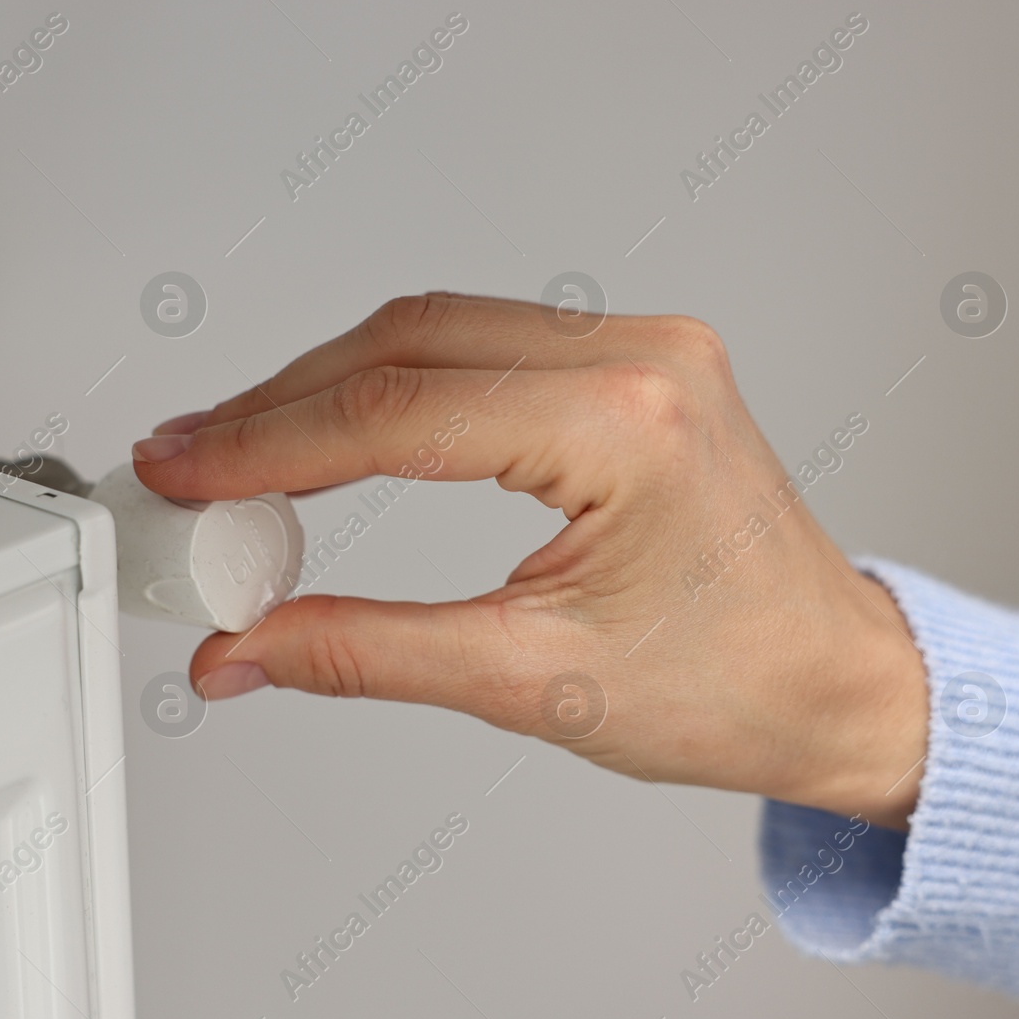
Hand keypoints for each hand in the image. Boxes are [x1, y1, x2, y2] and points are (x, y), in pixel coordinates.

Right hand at [131, 294, 928, 828]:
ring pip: (434, 330)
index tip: (184, 473)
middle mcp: (637, 359)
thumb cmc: (732, 689)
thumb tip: (246, 645)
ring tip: (241, 450)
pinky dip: (392, 383)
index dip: (265, 447)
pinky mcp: (631, 362)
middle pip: (402, 347)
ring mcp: (640, 348)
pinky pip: (482, 342)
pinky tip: (337, 423)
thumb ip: (364, 651)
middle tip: (190, 463)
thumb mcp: (529, 682)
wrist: (835, 683)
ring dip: (327, 386)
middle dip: (278, 406)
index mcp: (624, 425)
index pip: (394, 415)